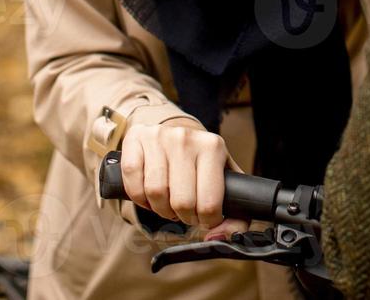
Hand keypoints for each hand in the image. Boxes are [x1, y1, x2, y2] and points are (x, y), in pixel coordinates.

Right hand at [118, 118, 248, 238]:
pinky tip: (149, 195)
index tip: (206, 218)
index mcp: (213, 147)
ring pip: (155, 193)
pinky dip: (139, 199)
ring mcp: (158, 137)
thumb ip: (236, 215)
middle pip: (181, 202)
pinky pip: (133, 184)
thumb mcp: (225, 181)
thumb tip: (221, 237)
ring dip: (161, 209)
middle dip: (184, 217)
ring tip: (169, 203)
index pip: (209, 203)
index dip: (207, 221)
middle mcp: (185, 138)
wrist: (176, 132)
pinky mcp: (135, 140)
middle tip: (186, 212)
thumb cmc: (201, 163)